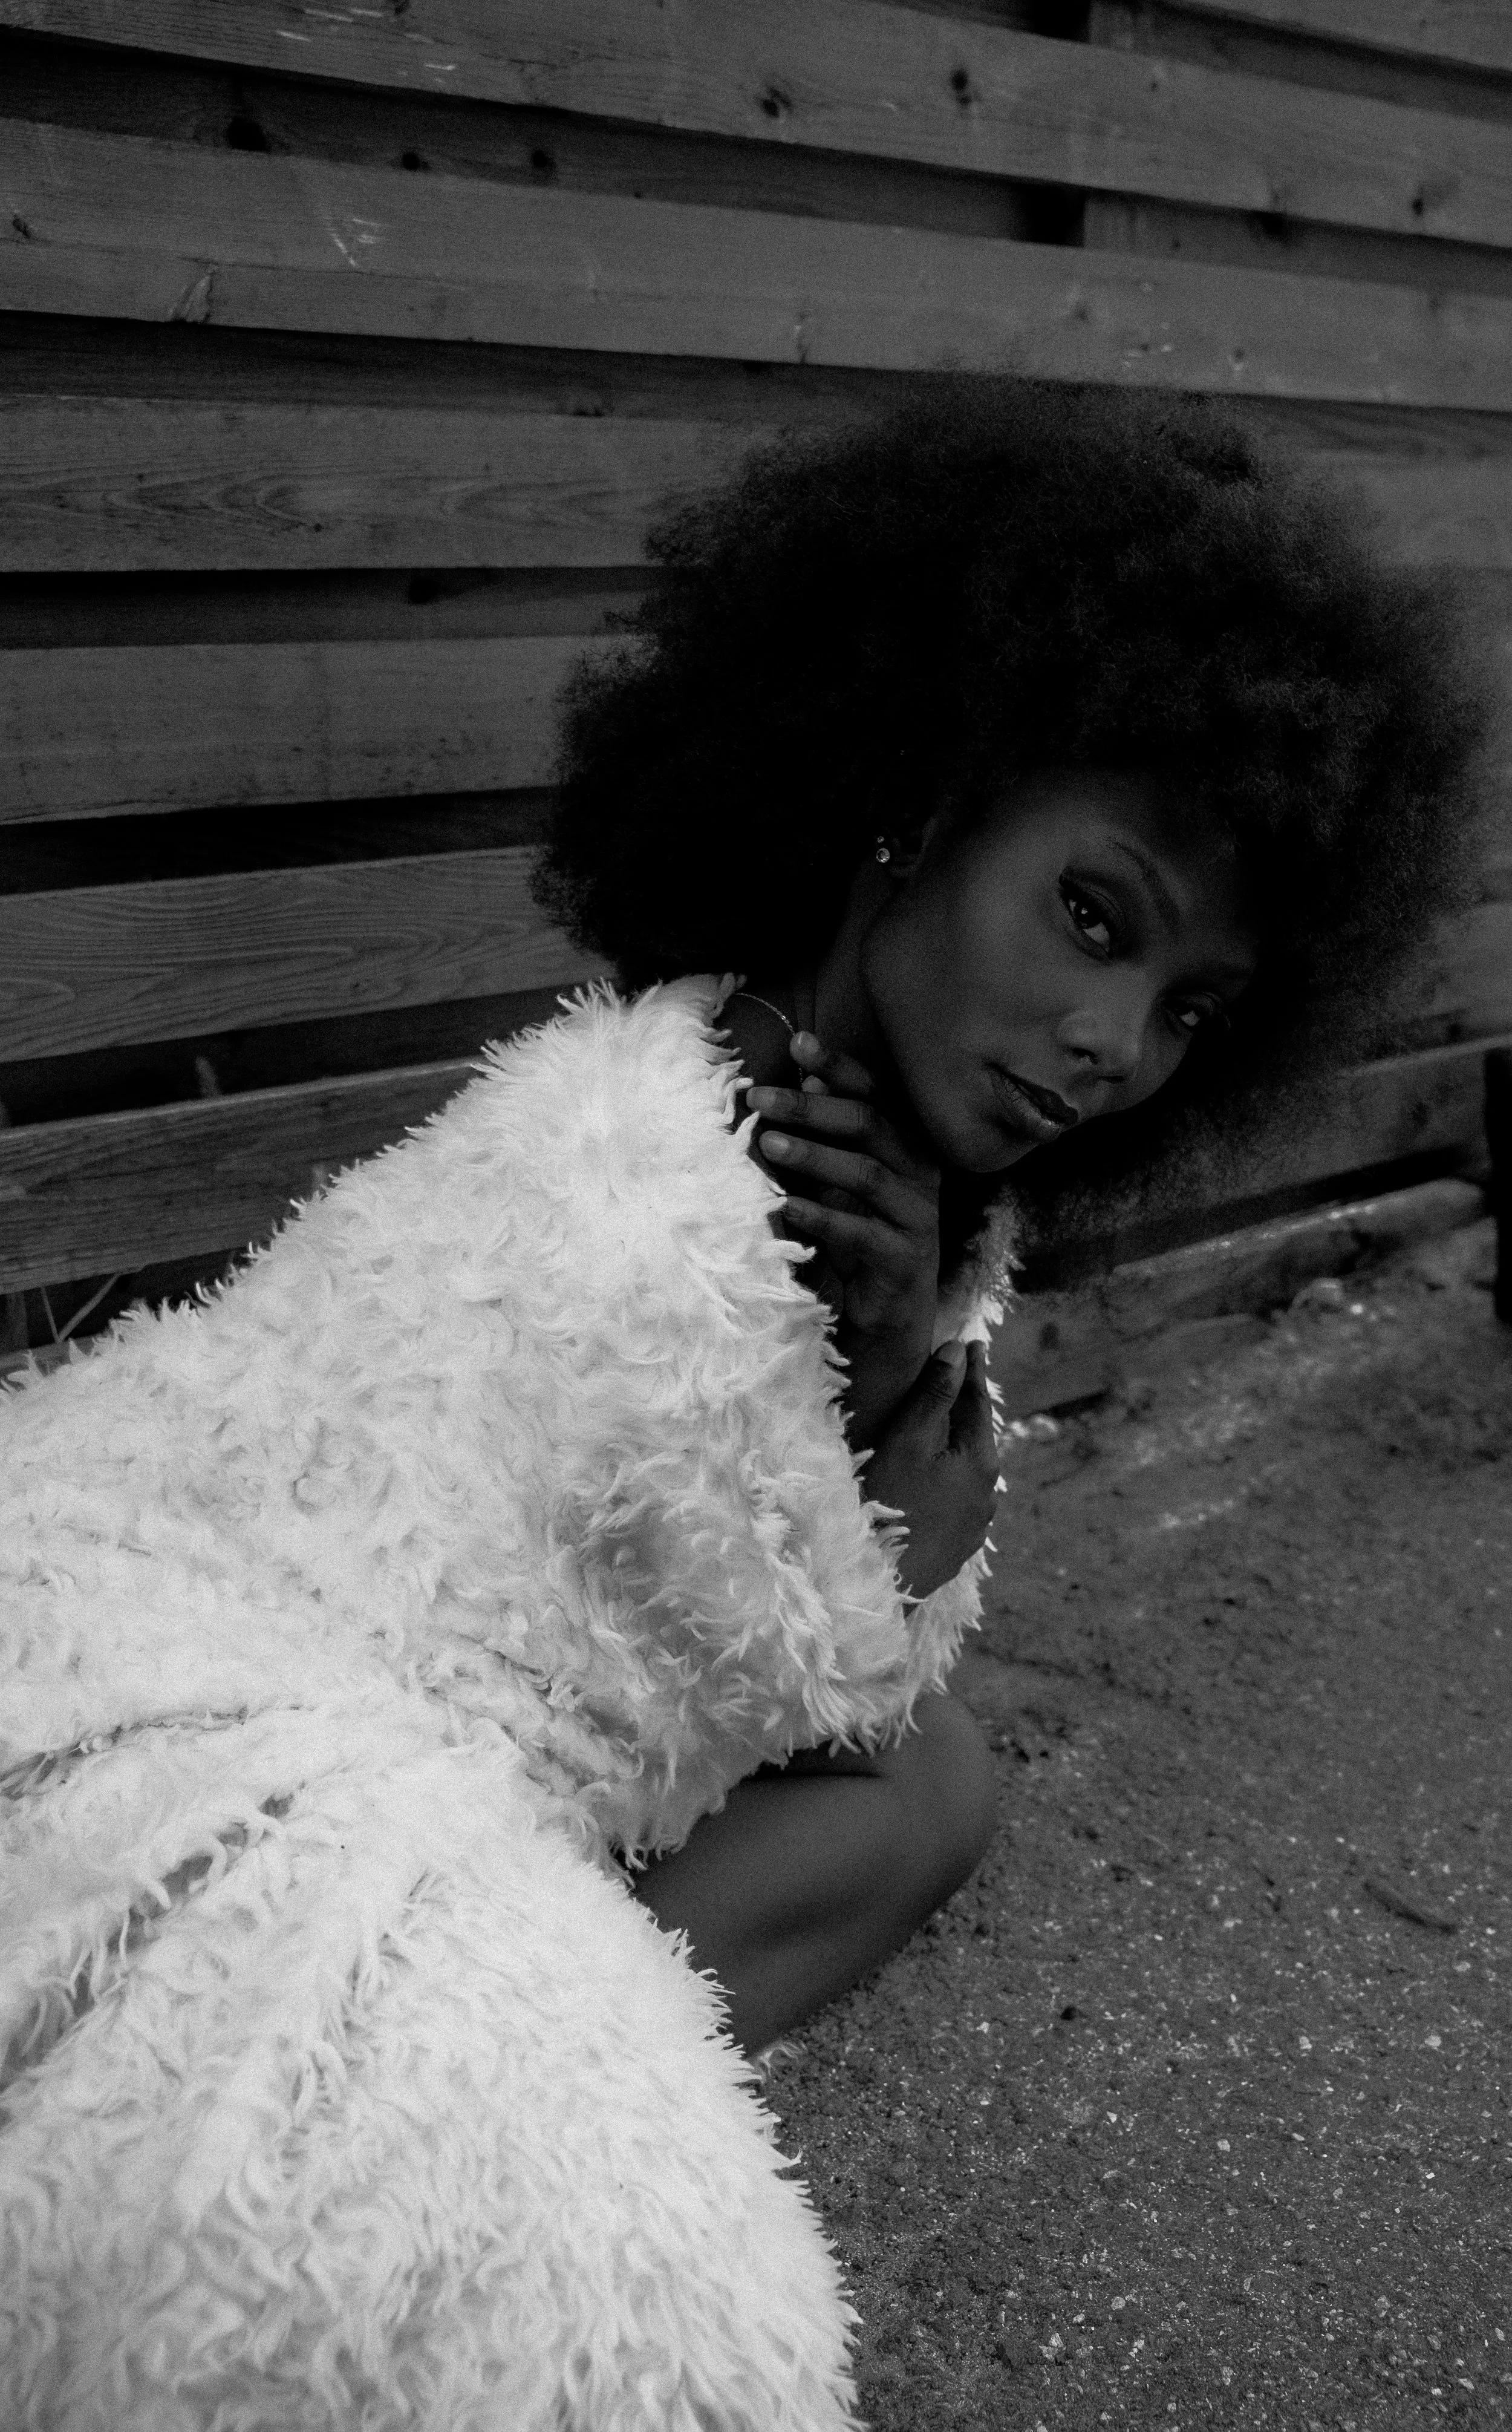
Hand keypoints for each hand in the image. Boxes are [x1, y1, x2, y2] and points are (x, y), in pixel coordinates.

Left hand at [748, 1033, 940, 1447]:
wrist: (888, 1313)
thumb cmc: (857, 1233)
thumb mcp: (838, 1178)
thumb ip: (825, 1136)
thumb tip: (797, 1079)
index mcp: (906, 1145)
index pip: (875, 1094)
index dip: (840, 1067)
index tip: (799, 1043)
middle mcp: (919, 1174)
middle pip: (871, 1126)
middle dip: (813, 1108)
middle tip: (760, 1096)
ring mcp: (916, 1217)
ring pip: (868, 1175)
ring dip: (815, 1156)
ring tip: (767, 1143)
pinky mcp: (904, 1259)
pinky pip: (861, 1233)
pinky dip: (823, 1217)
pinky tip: (787, 1206)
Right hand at [860, 1340, 998, 1603]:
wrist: (881, 1584)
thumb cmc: (888, 1506)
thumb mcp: (908, 1441)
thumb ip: (934, 1394)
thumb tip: (958, 1351)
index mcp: (980, 1461)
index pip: (978, 1402)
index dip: (973, 1370)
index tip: (974, 1343)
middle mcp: (988, 1493)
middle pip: (978, 1435)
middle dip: (968, 1404)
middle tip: (965, 1374)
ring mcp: (975, 1524)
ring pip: (970, 1469)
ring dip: (959, 1442)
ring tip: (949, 1422)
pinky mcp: (957, 1546)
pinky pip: (959, 1497)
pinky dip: (950, 1475)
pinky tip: (935, 1477)